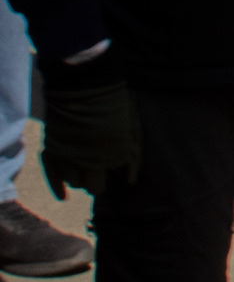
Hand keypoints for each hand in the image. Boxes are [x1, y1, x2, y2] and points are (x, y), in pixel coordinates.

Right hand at [39, 56, 139, 196]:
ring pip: (75, 181)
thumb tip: (130, 176)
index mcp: (114, 153)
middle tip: (102, 173)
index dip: (118, 172)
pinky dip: (58, 187)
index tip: (119, 170)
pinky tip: (63, 197)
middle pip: (94, 185)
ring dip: (82, 177)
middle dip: (99, 180)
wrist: (87, 84)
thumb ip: (131, 152)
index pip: (115, 177)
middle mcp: (91, 160)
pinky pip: (53, 176)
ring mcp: (69, 156)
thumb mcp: (132, 126)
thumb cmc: (115, 102)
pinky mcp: (52, 150)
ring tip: (86, 169)